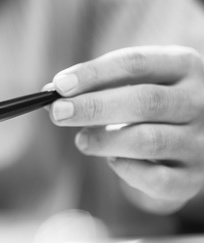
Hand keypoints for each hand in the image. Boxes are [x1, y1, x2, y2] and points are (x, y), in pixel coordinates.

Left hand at [46, 46, 203, 213]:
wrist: (190, 137)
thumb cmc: (151, 105)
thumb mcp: (132, 83)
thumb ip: (96, 85)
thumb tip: (52, 91)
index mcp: (183, 66)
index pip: (136, 63)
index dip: (93, 74)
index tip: (59, 85)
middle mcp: (198, 102)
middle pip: (144, 101)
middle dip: (93, 107)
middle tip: (58, 113)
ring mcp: (198, 141)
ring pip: (148, 141)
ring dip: (104, 141)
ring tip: (81, 140)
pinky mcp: (191, 177)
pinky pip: (157, 179)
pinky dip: (127, 170)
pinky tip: (113, 160)